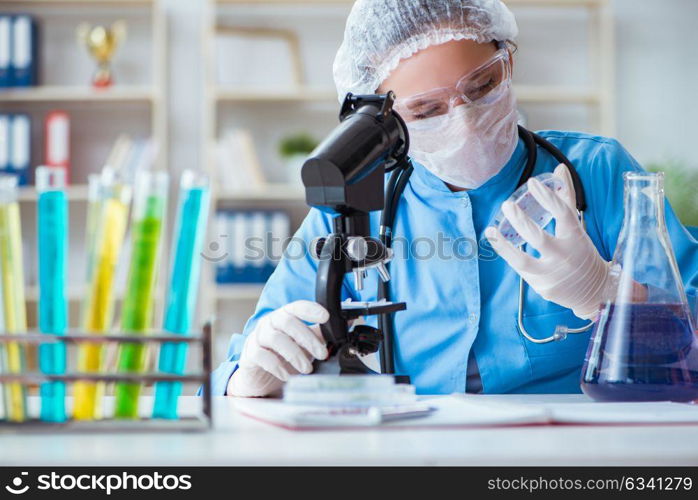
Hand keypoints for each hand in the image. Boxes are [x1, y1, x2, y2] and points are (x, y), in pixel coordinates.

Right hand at [227, 300, 329, 396]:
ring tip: (307, 368)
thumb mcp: (302, 344)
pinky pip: (261, 355)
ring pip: (275, 338)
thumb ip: (319, 334)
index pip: (297, 307)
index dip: (311, 310)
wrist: (259, 377)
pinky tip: (287, 375)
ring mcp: (257, 337)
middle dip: (307, 338)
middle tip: (322, 353)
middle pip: (288, 322)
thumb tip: (344, 324)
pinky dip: (276, 366)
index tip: (325, 317)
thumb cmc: (281, 356)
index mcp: (284, 316)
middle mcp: (269, 323)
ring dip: (294, 354)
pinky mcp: (249, 354)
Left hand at [485, 164, 611, 319]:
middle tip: (507, 205)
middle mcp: (564, 255)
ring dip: (504, 245)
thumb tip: (559, 168)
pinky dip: (509, 256)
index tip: (532, 182)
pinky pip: (522, 270)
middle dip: (520, 220)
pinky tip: (498, 243)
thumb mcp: (577, 226)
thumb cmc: (581, 252)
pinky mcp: (543, 286)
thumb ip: (566, 198)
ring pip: (522, 260)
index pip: (563, 212)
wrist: (595, 291)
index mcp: (576, 236)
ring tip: (492, 230)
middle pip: (538, 237)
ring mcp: (553, 273)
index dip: (547, 196)